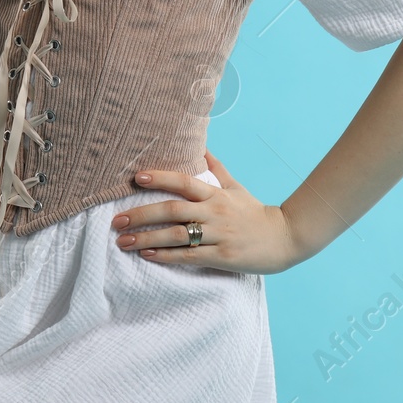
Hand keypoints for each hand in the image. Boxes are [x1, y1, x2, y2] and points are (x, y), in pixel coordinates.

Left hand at [110, 149, 307, 275]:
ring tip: (123, 241)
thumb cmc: (255, 212)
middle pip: (173, 211)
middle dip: (142, 215)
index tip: (136, 178)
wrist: (285, 239)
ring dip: (147, 239)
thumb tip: (201, 145)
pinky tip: (148, 255)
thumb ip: (216, 168)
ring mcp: (218, 235)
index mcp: (215, 194)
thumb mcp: (235, 188)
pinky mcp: (221, 257)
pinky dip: (166, 256)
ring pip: (177, 236)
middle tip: (116, 220)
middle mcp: (215, 212)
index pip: (184, 182)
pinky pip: (189, 257)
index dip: (160, 178)